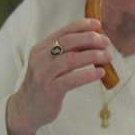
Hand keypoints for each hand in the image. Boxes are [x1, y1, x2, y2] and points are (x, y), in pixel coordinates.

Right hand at [6, 18, 111, 134]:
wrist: (26, 109)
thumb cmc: (44, 84)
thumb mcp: (51, 64)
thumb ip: (67, 52)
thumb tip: (93, 41)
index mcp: (41, 48)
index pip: (63, 31)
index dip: (81, 26)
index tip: (98, 25)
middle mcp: (40, 58)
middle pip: (67, 41)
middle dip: (89, 39)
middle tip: (106, 42)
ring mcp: (43, 74)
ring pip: (70, 59)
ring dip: (92, 55)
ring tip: (107, 56)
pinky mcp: (49, 90)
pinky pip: (71, 80)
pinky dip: (87, 75)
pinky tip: (100, 73)